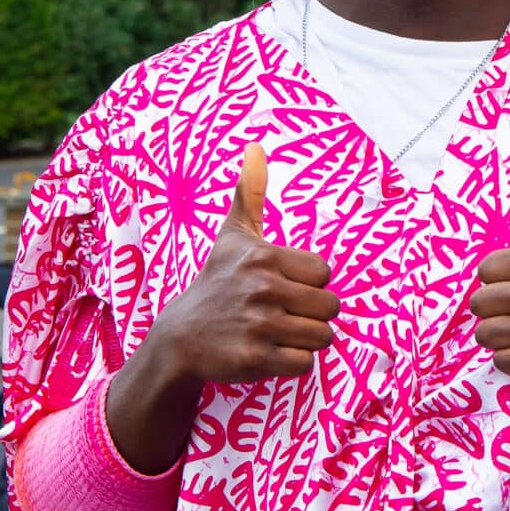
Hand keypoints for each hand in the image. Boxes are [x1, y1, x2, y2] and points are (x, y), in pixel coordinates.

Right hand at [136, 143, 339, 385]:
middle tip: (281, 315)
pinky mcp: (255, 359)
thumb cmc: (216, 283)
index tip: (282, 288)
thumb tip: (255, 145)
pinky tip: (268, 353)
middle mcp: (262, 288)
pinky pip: (305, 364)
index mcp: (264, 257)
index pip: (325, 273)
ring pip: (322, 336)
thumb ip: (249, 193)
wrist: (179, 338)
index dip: (309, 284)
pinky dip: (292, 364)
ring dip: (303, 340)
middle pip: (330, 307)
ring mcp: (258, 324)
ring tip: (275, 334)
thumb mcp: (233, 237)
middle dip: (311, 315)